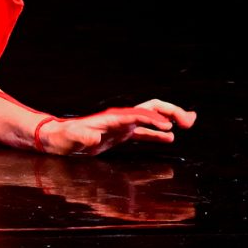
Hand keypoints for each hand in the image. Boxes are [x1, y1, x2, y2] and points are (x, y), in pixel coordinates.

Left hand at [34, 100, 195, 155]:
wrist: (57, 139)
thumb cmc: (62, 139)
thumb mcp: (70, 139)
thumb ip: (81, 138)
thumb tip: (92, 137)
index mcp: (112, 118)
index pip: (138, 114)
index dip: (154, 119)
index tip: (170, 127)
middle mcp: (120, 118)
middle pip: (150, 108)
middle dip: (171, 111)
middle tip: (190, 122)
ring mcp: (122, 124)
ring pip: (151, 117)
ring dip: (170, 119)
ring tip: (189, 124)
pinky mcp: (120, 133)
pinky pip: (144, 131)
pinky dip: (158, 133)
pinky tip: (170, 139)